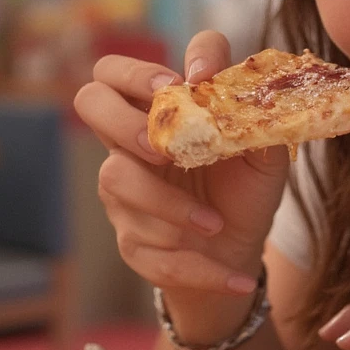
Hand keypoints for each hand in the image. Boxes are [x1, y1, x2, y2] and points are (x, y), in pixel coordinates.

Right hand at [74, 30, 288, 297]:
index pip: (116, 70)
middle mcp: (129, 145)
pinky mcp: (133, 243)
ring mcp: (124, 193)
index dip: (135, 71)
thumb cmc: (246, 184)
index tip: (176, 87)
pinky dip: (200, 268)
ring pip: (119, 181)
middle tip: (166, 151)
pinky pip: (153, 252)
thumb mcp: (261, 144)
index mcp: (158, 112)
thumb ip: (242, 105)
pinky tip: (235, 278)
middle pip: (89, 100)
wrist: (243, 249)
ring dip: (171, 206)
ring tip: (215, 225)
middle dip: (124, 122)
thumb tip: (209, 72)